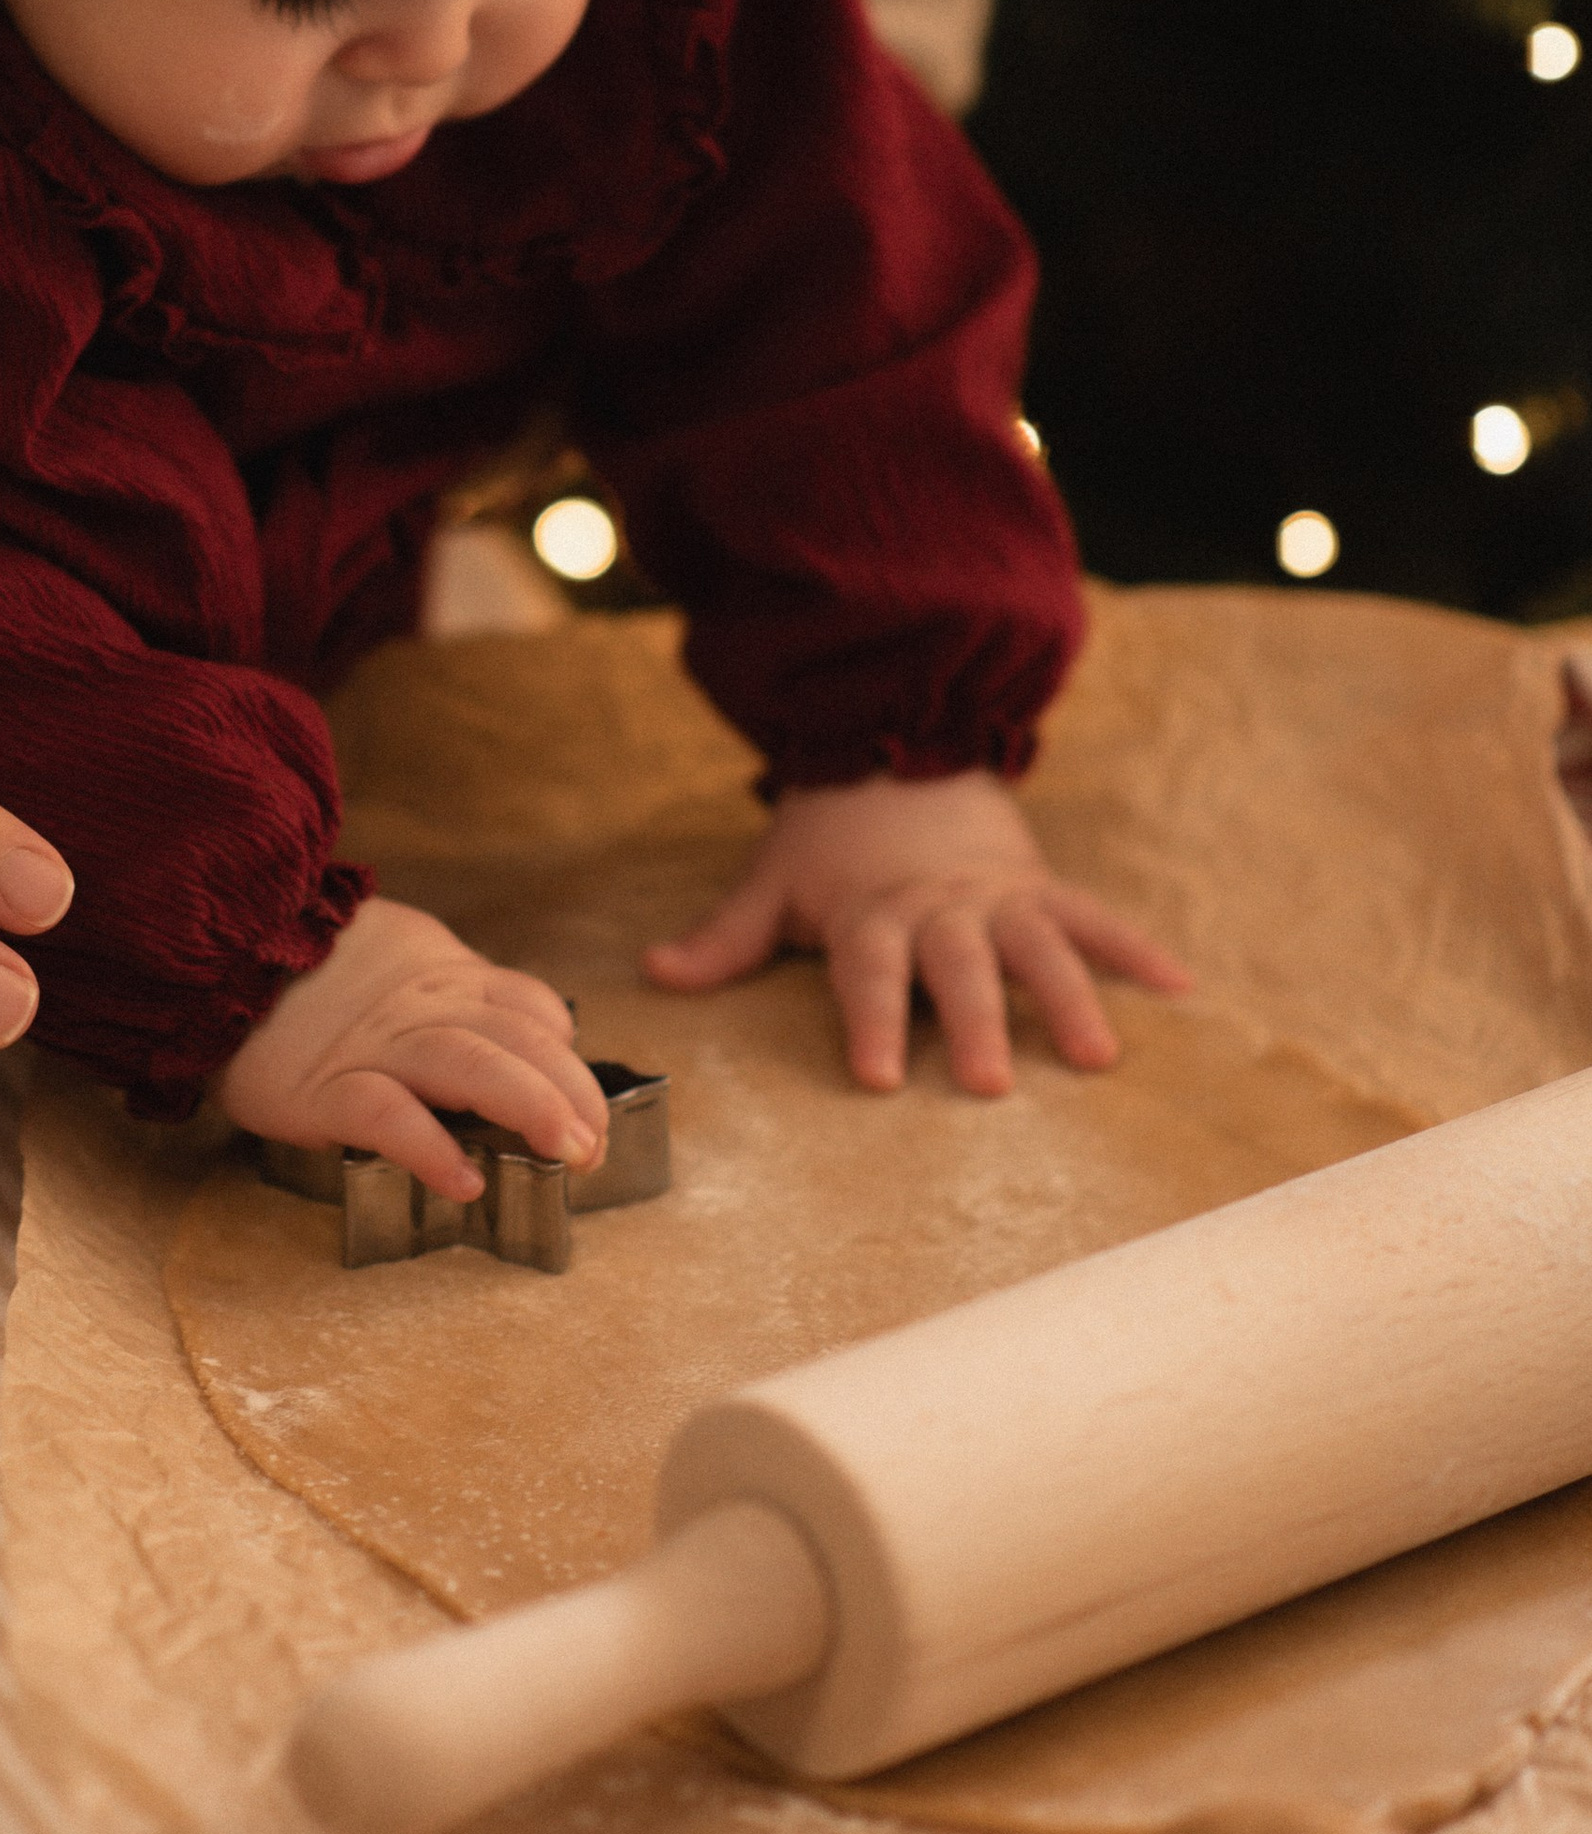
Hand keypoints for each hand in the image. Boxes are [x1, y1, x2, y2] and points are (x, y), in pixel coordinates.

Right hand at [218, 894, 611, 1200]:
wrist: (216, 951)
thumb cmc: (311, 972)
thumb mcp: (400, 957)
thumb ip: (458, 990)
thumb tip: (535, 1029)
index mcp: (442, 978)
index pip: (527, 1006)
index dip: (566, 1051)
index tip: (585, 1102)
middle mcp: (421, 1008)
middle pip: (517, 1039)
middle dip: (570, 1091)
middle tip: (595, 1146)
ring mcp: (374, 1046)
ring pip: (468, 1065)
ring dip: (528, 1106)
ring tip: (567, 1154)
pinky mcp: (324, 1090)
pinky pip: (386, 1116)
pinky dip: (430, 1147)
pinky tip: (464, 1181)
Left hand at [642, 766, 1189, 1096]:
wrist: (895, 749)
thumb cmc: (829, 842)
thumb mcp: (773, 882)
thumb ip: (725, 939)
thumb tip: (652, 973)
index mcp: (871, 912)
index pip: (867, 970)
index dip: (872, 1019)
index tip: (879, 1076)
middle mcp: (938, 906)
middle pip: (958, 966)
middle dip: (976, 1021)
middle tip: (993, 1084)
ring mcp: (997, 895)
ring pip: (1038, 946)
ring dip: (1069, 997)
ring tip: (1098, 1056)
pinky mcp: (1040, 885)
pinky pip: (1094, 916)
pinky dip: (1136, 948)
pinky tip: (1180, 989)